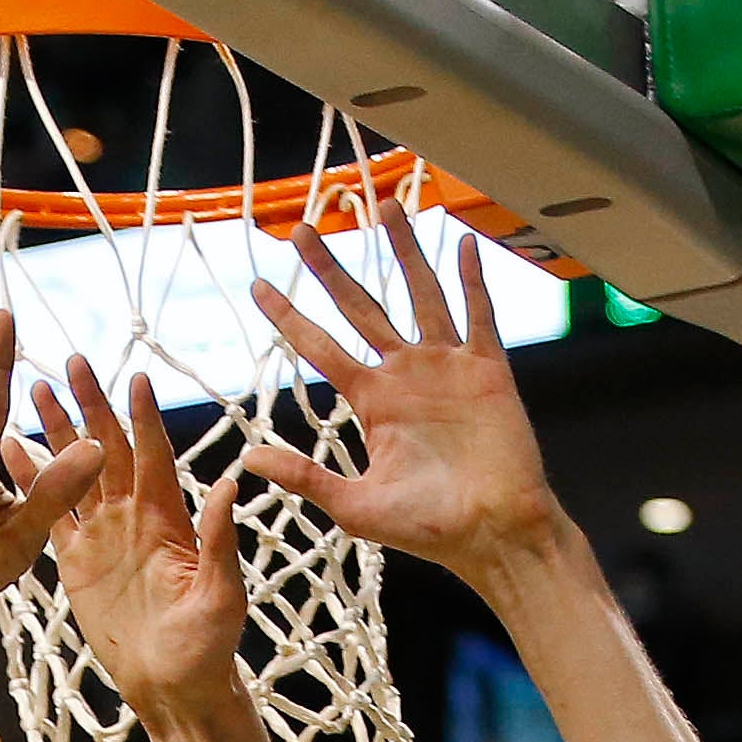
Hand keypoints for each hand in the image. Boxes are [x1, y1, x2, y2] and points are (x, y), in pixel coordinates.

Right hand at [16, 359, 245, 717]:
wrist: (174, 687)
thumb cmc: (208, 648)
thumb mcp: (221, 595)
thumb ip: (219, 541)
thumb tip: (231, 484)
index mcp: (169, 520)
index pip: (153, 456)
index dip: (144, 418)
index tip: (135, 378)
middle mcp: (134, 518)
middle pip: (108, 450)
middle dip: (91, 405)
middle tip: (72, 362)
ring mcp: (103, 537)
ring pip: (75, 472)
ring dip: (57, 431)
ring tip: (34, 388)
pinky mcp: (76, 562)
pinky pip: (49, 514)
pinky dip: (31, 482)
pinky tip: (10, 450)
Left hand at [244, 203, 568, 586]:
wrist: (493, 536)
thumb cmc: (429, 529)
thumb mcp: (354, 505)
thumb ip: (304, 476)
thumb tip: (247, 457)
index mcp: (372, 402)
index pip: (321, 347)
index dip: (289, 316)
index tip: (258, 284)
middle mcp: (405, 375)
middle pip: (361, 306)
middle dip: (330, 269)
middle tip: (302, 230)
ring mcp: (447, 368)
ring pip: (419, 293)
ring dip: (403, 250)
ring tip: (385, 204)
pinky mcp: (487, 370)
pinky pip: (478, 314)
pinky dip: (472, 279)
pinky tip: (462, 242)